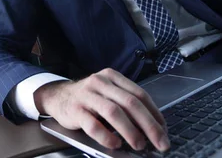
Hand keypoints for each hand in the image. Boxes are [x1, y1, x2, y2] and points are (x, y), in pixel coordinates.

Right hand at [34, 68, 169, 151]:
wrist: (57, 96)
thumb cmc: (88, 98)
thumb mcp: (107, 93)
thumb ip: (125, 104)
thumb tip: (151, 127)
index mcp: (112, 77)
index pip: (139, 94)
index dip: (154, 114)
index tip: (164, 130)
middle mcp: (100, 82)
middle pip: (130, 103)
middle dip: (149, 125)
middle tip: (160, 142)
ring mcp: (87, 95)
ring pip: (114, 112)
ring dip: (130, 131)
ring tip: (139, 145)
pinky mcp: (75, 109)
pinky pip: (93, 124)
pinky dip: (106, 136)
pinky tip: (114, 144)